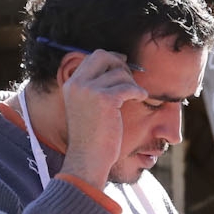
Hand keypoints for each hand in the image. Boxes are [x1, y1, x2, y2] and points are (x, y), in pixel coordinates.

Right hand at [55, 50, 144, 185]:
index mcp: (71, 84)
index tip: (122, 66)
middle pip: (103, 56)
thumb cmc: (91, 136)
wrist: (88, 158)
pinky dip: (138, 91)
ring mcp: (90, 90)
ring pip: (119, 73)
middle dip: (120, 64)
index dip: (110, 58)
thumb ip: (94, 87)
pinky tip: (141, 98)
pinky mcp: (105, 99)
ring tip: (134, 96)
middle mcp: (77, 84)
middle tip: (130, 79)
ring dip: (131, 83)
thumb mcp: (86, 106)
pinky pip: (129, 86)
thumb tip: (117, 63)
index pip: (92, 57)